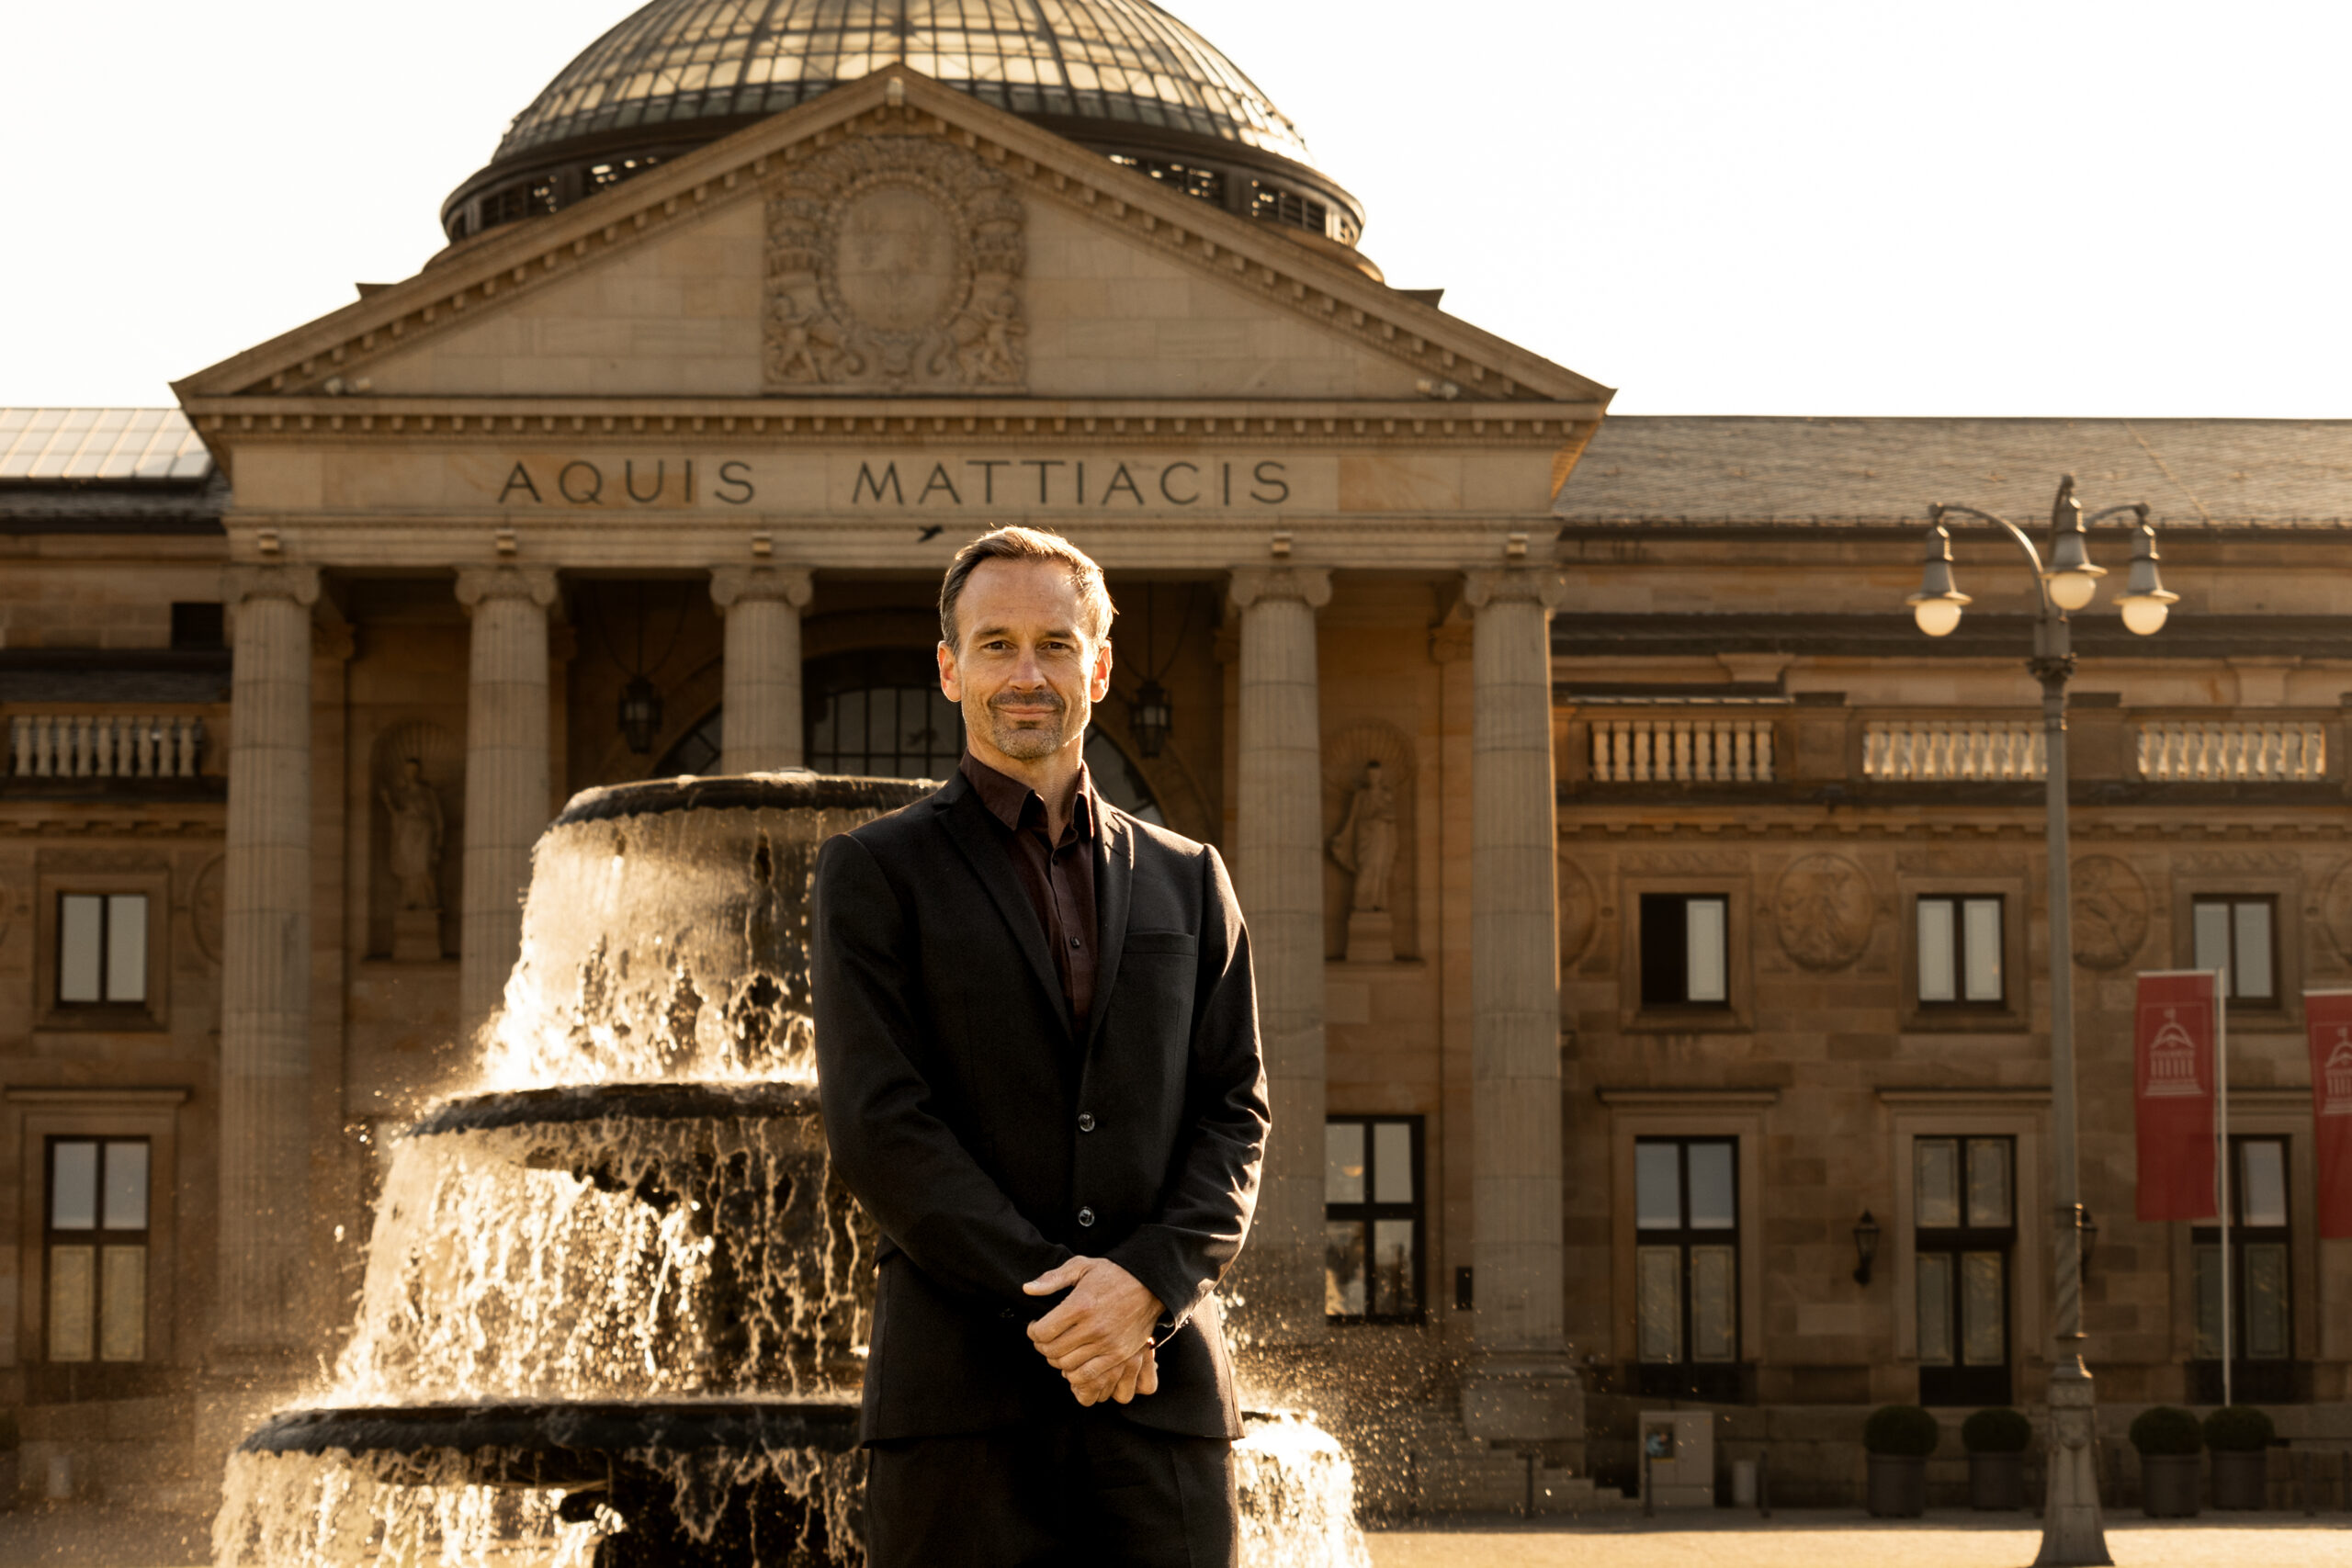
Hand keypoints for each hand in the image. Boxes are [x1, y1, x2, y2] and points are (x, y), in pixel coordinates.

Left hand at [1022, 1256, 1163, 1402]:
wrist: (1150, 1285)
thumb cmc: (1113, 1274)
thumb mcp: (1082, 1266)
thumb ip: (1053, 1279)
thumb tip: (1027, 1289)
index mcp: (1080, 1305)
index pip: (1042, 1331)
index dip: (1033, 1331)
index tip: (1036, 1326)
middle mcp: (1093, 1327)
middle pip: (1052, 1351)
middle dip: (1042, 1347)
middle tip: (1045, 1339)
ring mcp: (1107, 1344)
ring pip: (1067, 1366)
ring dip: (1057, 1361)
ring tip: (1059, 1349)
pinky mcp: (1118, 1355)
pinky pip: (1088, 1376)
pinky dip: (1075, 1374)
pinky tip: (1074, 1362)